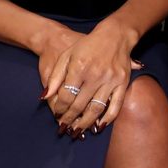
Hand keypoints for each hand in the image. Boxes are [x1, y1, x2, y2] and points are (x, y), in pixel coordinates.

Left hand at [41, 17, 139, 136]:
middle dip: (70, 119)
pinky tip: (100, 126)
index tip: (57, 115)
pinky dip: (108, 118)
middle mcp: (95, 75)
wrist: (114, 35)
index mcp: (79, 68)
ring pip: (97, 108)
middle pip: (79, 105)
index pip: (66, 96)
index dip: (60, 109)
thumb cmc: (87, 46)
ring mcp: (111, 80)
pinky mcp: (123, 83)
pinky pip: (116, 105)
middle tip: (65, 128)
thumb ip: (55, 77)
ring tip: (78, 131)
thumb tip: (45, 97)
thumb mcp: (66, 56)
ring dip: (86, 123)